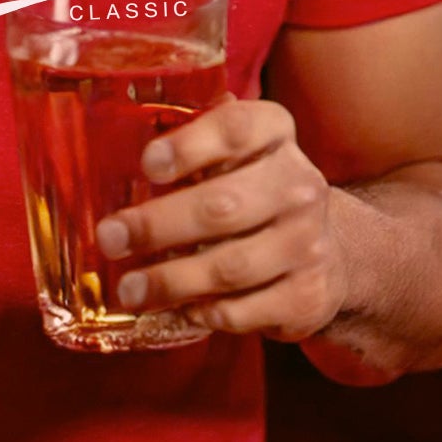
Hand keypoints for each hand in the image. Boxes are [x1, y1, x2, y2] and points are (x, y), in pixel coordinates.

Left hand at [93, 94, 347, 340]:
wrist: (332, 251)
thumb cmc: (257, 192)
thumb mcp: (237, 154)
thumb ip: (194, 142)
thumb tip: (122, 136)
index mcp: (275, 135)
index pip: (236, 128)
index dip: (189, 146)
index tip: (147, 165)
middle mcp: (299, 185)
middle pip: (222, 206)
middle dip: (157, 225)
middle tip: (110, 239)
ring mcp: (309, 243)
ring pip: (230, 266)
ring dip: (170, 280)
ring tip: (129, 290)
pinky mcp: (307, 297)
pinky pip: (244, 310)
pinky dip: (205, 312)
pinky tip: (178, 309)